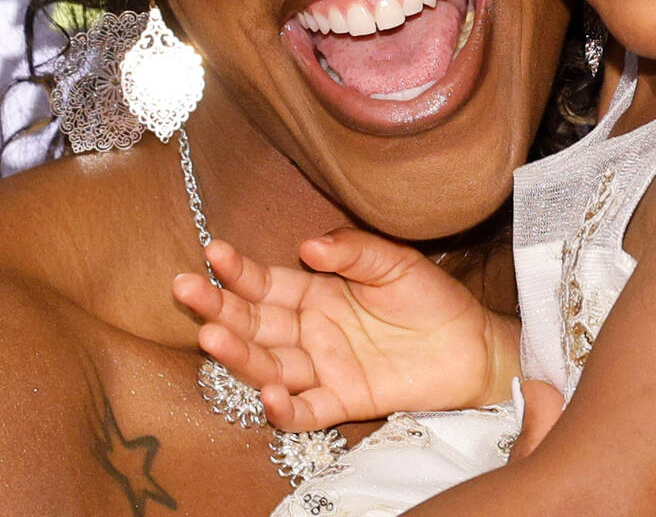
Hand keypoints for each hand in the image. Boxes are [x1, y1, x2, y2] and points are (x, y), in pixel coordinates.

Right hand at [172, 230, 520, 429]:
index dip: (239, 270)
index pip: (267, 282)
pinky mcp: (342, 400)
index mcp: (318, 291)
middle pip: (255, 322)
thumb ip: (352, 252)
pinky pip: (304, 410)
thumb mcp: (394, 262)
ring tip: (211, 337)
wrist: (469, 343)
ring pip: (268, 365)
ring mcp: (322, 367)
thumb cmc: (430, 296)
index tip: (212, 253)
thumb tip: (308, 245)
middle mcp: (311, 329)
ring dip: (239, 354)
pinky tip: (270, 393)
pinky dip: (285, 407)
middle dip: (218, 307)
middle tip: (186, 290)